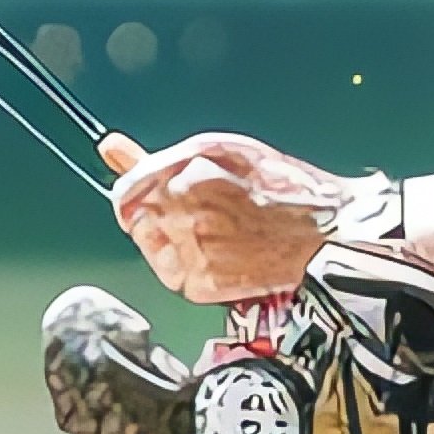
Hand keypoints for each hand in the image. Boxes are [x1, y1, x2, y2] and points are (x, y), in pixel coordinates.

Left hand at [104, 129, 352, 307]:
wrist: (324, 235)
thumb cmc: (281, 187)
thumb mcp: (222, 150)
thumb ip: (159, 156)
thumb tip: (109, 149)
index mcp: (189, 168)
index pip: (128, 190)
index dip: (140, 194)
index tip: (152, 196)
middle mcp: (183, 209)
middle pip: (136, 220)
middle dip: (157, 216)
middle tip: (201, 217)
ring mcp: (189, 250)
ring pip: (151, 248)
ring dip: (169, 242)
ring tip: (215, 236)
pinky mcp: (199, 285)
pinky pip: (172, 275)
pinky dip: (187, 268)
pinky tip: (219, 257)